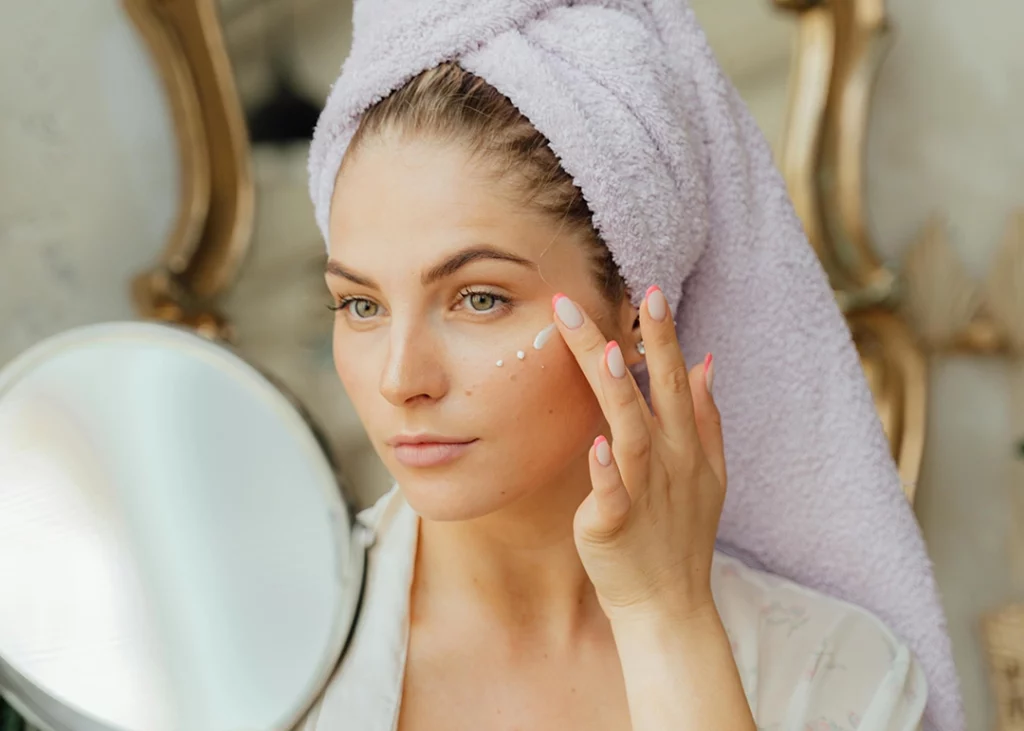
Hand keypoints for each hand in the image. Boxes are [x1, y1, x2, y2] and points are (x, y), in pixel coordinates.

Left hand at [552, 287, 726, 622]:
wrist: (667, 603)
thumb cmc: (680, 533)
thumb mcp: (708, 472)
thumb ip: (704, 416)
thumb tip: (705, 361)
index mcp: (684, 443)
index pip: (674, 377)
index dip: (664, 335)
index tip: (651, 290)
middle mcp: (668, 459)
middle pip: (653, 390)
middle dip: (644, 341)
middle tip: (628, 294)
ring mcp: (643, 490)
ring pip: (631, 432)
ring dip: (621, 393)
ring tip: (606, 352)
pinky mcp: (615, 524)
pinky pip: (611, 493)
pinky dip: (605, 471)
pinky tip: (595, 445)